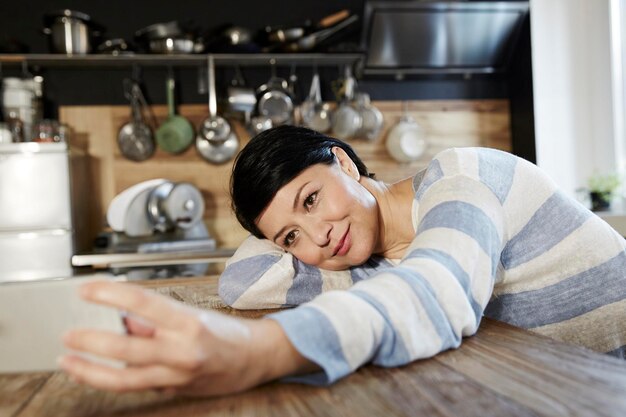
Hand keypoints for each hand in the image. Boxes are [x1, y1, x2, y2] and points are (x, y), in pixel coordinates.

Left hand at [59, 280, 298, 395]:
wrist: (256, 359)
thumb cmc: (229, 332)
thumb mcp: (194, 315)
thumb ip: (157, 320)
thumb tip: (124, 319)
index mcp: (188, 322)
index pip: (141, 302)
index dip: (109, 294)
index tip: (87, 290)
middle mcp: (182, 350)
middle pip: (125, 347)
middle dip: (90, 342)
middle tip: (67, 335)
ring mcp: (177, 374)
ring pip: (124, 378)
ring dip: (90, 370)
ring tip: (68, 362)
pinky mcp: (174, 390)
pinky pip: (137, 386)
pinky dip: (112, 379)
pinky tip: (93, 373)